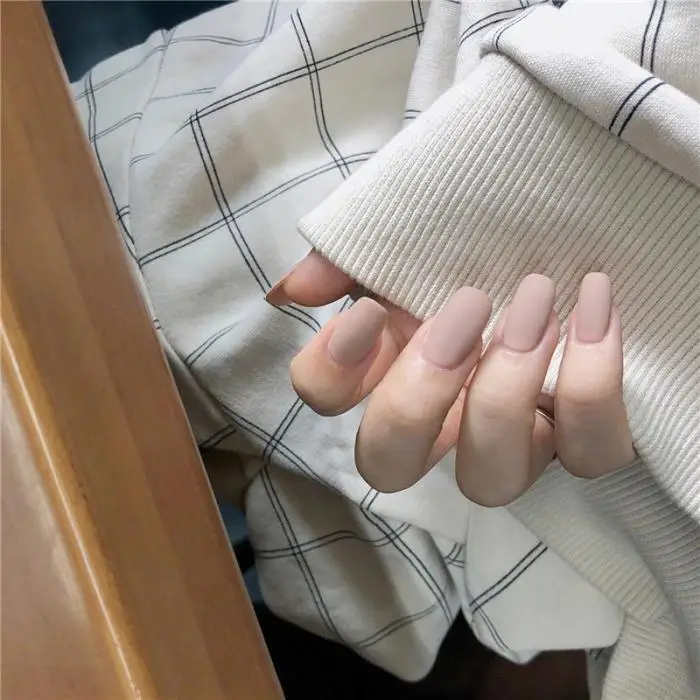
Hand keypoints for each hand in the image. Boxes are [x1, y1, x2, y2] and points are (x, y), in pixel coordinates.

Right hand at [268, 253, 634, 505]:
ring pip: (489, 478)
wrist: (571, 218)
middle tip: (464, 307)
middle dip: (417, 394)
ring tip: (534, 303)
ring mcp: (512, 438)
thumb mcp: (410, 232)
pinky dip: (591, 385)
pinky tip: (592, 308)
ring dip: (505, 392)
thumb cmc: (480, 232)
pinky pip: (590, 452)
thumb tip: (292, 292)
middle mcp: (441, 418)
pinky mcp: (583, 437)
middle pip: (388, 464)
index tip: (374, 309)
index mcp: (387, 364)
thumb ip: (347, 259)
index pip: (324, 399)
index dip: (332, 368)